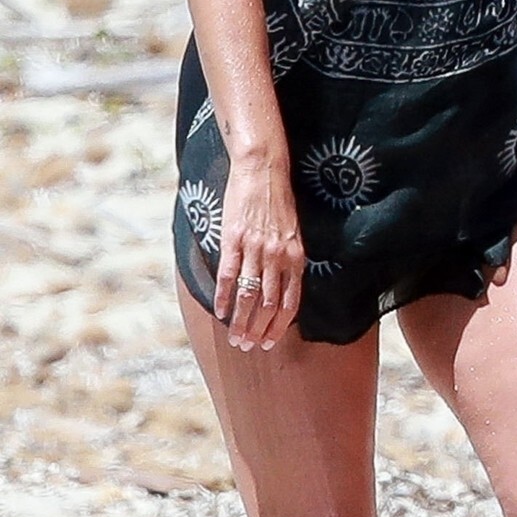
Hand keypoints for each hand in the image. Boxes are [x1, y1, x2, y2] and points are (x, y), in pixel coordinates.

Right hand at [214, 150, 303, 351]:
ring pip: (249, 295)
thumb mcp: (294, 234)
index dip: (279, 326)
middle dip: (258, 330)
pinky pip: (229, 276)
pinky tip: (221, 312)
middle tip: (248, 347)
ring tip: (235, 338)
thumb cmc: (278, 203)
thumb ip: (289, 262)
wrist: (263, 170)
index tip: (269, 342)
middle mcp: (278, 256)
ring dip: (241, 321)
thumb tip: (283, 290)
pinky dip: (225, 298)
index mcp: (296, 257)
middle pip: (268, 305)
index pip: (290, 303)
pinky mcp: (234, 240)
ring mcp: (256, 249)